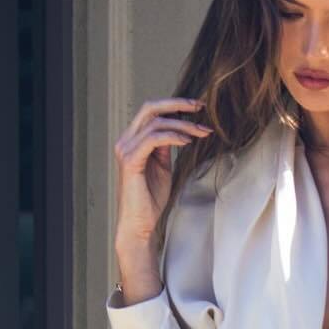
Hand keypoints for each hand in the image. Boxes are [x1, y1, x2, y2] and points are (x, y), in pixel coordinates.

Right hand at [112, 96, 211, 298]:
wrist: (139, 224)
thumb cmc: (150, 200)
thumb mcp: (163, 167)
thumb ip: (166, 147)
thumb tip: (179, 130)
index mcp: (133, 140)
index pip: (152, 112)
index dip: (175, 106)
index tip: (198, 108)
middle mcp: (126, 140)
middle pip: (150, 108)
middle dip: (178, 104)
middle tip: (201, 107)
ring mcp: (126, 149)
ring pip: (155, 122)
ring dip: (183, 125)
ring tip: (202, 132)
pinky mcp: (130, 160)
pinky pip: (153, 139)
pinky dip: (173, 137)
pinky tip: (188, 142)